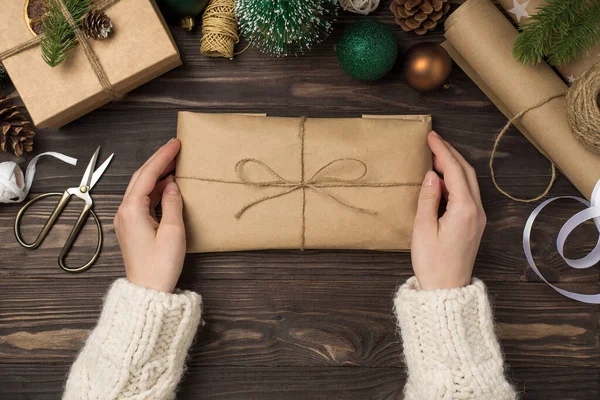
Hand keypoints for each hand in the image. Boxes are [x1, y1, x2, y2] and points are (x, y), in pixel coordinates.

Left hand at [113, 138, 184, 292]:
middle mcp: (124, 211)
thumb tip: (172, 185)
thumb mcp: (173, 232)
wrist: (148, 291)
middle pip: (140, 177)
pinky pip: (142, 200)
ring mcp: (126, 219)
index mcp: (132, 210)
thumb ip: (173, 203)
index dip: (162, 157)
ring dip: (157, 174)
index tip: (175, 144)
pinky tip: (167, 185)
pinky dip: (155, 189)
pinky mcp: (132, 227)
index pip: (147, 174)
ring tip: (174, 163)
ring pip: (140, 188)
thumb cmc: (160, 265)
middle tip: (175, 148)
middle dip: (158, 161)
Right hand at [411, 131, 485, 289]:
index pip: (454, 171)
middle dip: (450, 154)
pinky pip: (467, 194)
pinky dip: (455, 181)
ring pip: (468, 182)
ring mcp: (477, 218)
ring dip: (454, 167)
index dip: (442, 151)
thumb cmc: (432, 263)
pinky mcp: (473, 224)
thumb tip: (431, 175)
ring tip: (435, 157)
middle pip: (466, 172)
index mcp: (464, 209)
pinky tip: (441, 181)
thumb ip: (427, 198)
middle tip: (433, 142)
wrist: (446, 290)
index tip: (431, 137)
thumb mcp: (423, 229)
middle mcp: (476, 211)